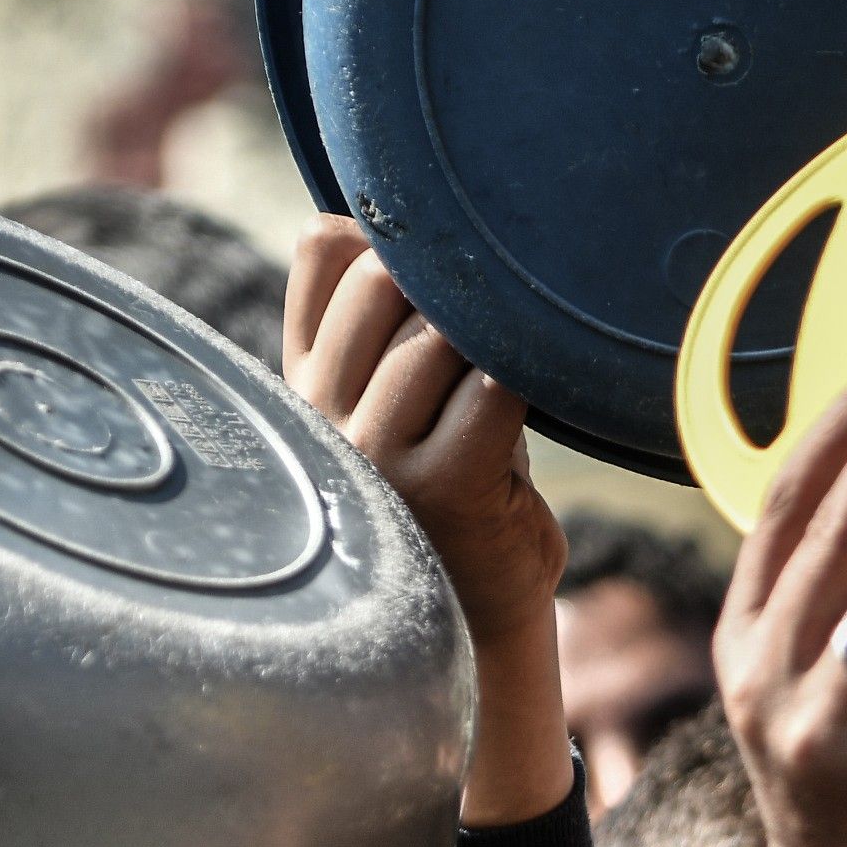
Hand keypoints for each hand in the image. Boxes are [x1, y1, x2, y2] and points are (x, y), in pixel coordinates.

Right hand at [283, 214, 572, 823]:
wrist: (475, 621)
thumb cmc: (454, 498)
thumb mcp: (399, 404)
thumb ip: (387, 326)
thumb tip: (404, 225)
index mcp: (303, 379)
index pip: (322, 248)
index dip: (388, 232)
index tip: (441, 269)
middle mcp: (320, 414)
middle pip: (384, 275)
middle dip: (452, 282)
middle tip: (498, 322)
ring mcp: (373, 454)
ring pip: (439, 332)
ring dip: (494, 336)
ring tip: (519, 366)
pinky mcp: (442, 488)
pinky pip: (492, 389)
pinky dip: (527, 379)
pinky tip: (542, 395)